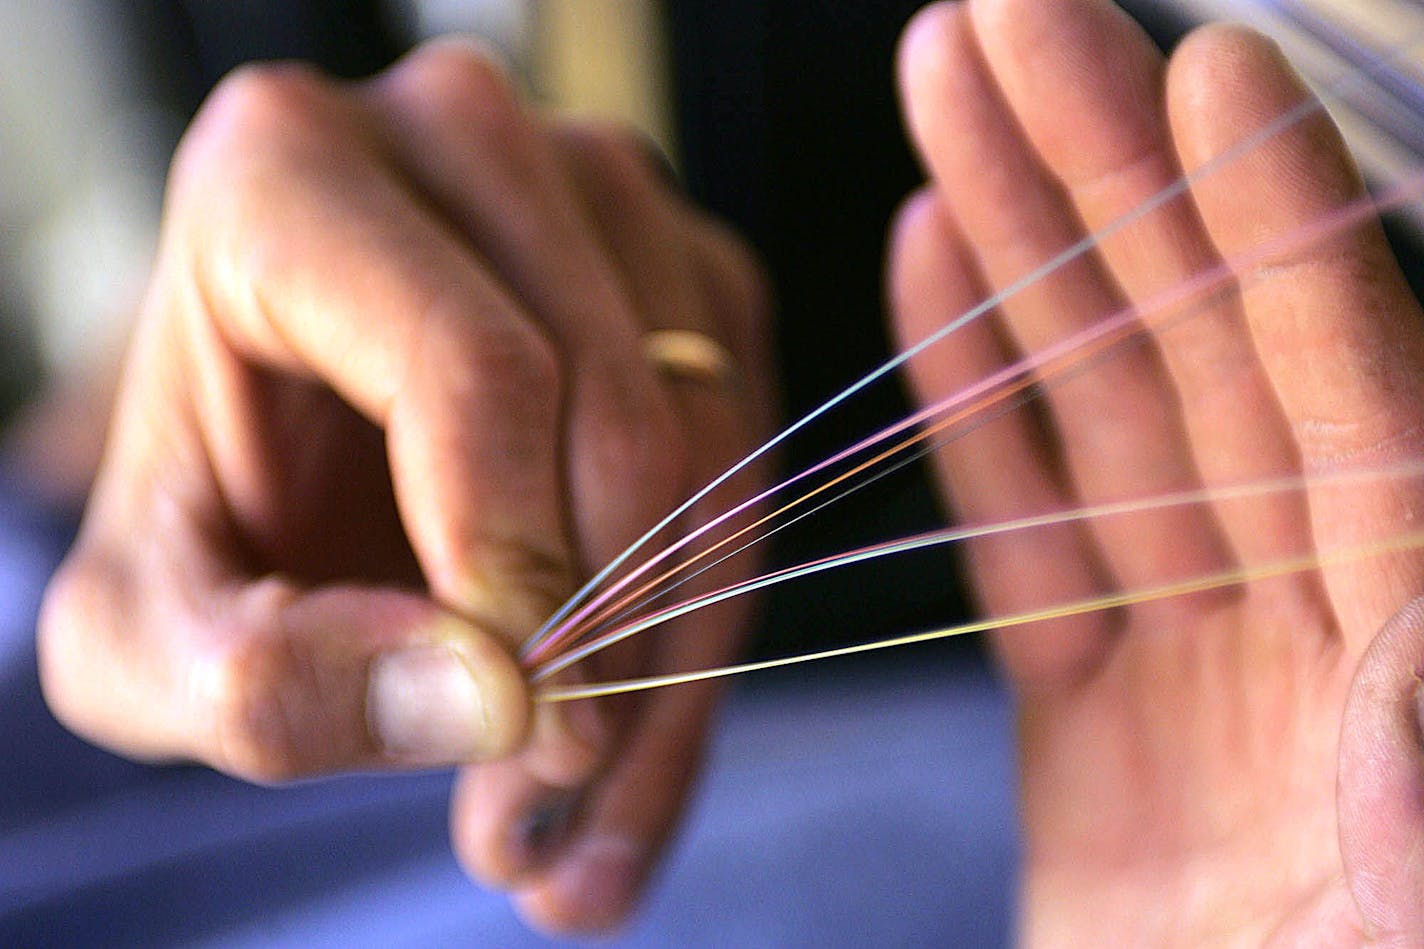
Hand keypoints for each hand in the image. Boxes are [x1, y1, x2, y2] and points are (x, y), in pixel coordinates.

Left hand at [36, 40, 769, 934]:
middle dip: (603, 641)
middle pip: (615, 402)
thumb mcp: (144, 637)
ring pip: (707, 432)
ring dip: (670, 649)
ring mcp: (595, 190)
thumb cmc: (204, 522)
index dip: (512, 564)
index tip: (519, 728)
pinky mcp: (682, 264)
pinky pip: (749, 438)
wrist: (276, 462)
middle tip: (547, 809)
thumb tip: (490, 698)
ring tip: (584, 800)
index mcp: (290, 175)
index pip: (469, 367)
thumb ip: (267, 678)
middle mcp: (463, 139)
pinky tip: (636, 711)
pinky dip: (709, 599)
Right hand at [890, 0, 1423, 941]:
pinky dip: (975, 415)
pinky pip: (1032, 548)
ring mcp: (1206, 692)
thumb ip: (1422, 726)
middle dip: (1100, 190)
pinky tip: (936, 285)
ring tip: (952, 113)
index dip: (1273, 233)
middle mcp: (1332, 649)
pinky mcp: (1099, 750)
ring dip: (1021, 265)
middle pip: (1205, 373)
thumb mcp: (1403, 895)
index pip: (1352, 406)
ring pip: (1102, 434)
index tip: (1195, 76)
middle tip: (1010, 29)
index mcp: (1423, 675)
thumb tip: (1422, 548)